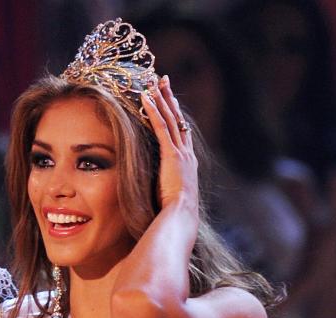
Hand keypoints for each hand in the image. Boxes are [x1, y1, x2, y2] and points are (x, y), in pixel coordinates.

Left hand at [140, 75, 198, 211]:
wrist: (182, 218)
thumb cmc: (175, 215)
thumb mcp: (171, 199)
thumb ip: (165, 190)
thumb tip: (155, 194)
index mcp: (188, 165)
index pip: (181, 133)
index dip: (175, 115)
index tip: (169, 101)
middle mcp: (188, 155)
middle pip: (178, 120)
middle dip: (170, 99)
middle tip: (163, 80)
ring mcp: (181, 153)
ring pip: (171, 119)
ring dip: (162, 98)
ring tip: (154, 81)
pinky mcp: (172, 155)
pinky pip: (161, 127)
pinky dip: (154, 110)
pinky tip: (146, 97)